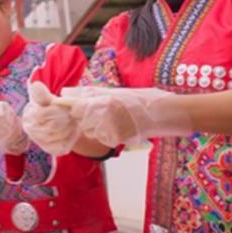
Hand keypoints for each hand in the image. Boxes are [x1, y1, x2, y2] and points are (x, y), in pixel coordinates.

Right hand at [21, 81, 79, 155]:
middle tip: (70, 116)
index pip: (42, 115)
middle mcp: (30, 130)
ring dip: (70, 128)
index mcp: (28, 115)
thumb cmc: (56, 109)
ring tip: (72, 123)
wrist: (65, 123)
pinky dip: (71, 138)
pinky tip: (71, 132)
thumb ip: (43, 95)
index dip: (56, 111)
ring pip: (59, 136)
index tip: (63, 108)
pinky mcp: (50, 150)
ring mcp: (39, 141)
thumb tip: (35, 85)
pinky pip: (63, 145)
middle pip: (52, 126)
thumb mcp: (50, 100)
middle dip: (66, 120)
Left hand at [62, 86, 192, 146]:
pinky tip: (118, 130)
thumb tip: (66, 93)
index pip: (77, 109)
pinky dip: (108, 137)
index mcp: (106, 99)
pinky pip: (104, 141)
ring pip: (91, 133)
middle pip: (82, 122)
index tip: (82, 109)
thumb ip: (92, 93)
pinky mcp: (120, 140)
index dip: (78, 110)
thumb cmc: (143, 99)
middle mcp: (107, 114)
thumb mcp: (117, 92)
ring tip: (111, 122)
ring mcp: (114, 128)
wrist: (165, 113)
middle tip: (101, 116)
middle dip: (86, 120)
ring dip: (96, 130)